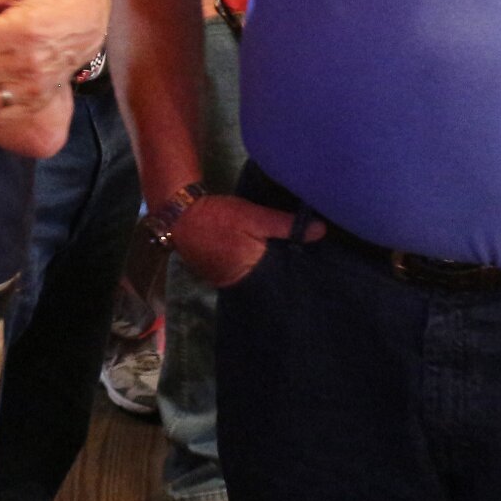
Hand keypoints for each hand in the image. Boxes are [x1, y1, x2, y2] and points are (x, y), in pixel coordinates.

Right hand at [168, 193, 321, 289]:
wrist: (180, 216)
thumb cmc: (218, 217)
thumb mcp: (253, 216)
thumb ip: (285, 224)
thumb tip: (321, 231)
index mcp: (251, 273)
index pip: (282, 280)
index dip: (298, 273)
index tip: (320, 268)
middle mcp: (240, 284)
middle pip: (270, 283)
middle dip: (286, 274)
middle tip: (312, 265)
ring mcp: (228, 282)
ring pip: (257, 280)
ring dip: (271, 271)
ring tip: (295, 263)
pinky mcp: (220, 276)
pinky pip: (245, 275)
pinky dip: (256, 268)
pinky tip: (267, 260)